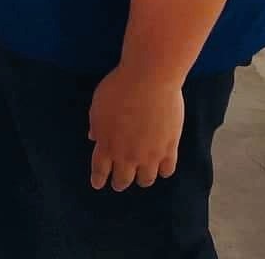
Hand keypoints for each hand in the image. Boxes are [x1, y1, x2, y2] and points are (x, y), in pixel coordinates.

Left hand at [88, 66, 184, 190]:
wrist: (149, 80)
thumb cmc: (119, 88)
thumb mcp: (98, 105)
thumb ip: (97, 125)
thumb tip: (94, 138)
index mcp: (106, 144)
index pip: (100, 170)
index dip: (98, 179)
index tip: (97, 184)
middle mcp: (127, 155)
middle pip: (123, 180)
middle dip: (119, 183)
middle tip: (119, 183)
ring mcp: (149, 154)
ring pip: (146, 179)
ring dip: (141, 179)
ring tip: (141, 177)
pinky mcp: (169, 148)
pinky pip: (167, 170)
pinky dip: (163, 171)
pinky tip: (162, 168)